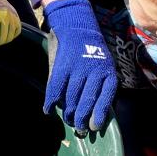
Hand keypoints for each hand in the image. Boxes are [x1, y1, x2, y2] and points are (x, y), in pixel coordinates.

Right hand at [42, 0, 116, 130]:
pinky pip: (56, 89)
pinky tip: (49, 109)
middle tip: (78, 129)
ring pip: (71, 98)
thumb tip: (95, 113)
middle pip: (86, 102)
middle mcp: (94, 71)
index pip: (105, 98)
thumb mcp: (103, 65)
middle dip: (81, 119)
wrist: (76, 26)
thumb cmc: (91, 50)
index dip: (99, 115)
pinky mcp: (62, 66)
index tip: (93, 127)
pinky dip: (51, 101)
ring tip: (67, 120)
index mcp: (107, 72)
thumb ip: (100, 85)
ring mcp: (77, 69)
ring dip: (68, 113)